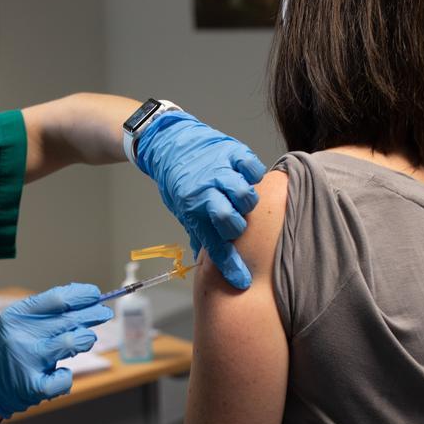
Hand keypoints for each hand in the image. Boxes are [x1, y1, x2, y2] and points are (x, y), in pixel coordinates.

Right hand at [0, 284, 113, 418]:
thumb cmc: (7, 348)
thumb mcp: (17, 321)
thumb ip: (46, 311)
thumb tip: (86, 298)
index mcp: (16, 316)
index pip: (58, 299)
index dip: (82, 295)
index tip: (96, 294)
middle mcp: (21, 336)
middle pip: (69, 319)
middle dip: (93, 314)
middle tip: (104, 313)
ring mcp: (27, 361)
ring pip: (72, 343)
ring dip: (85, 339)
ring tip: (87, 338)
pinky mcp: (32, 387)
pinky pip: (63, 378)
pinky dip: (67, 376)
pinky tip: (61, 372)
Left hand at [135, 111, 266, 289]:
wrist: (169, 143)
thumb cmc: (178, 180)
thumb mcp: (182, 209)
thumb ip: (198, 233)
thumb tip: (204, 264)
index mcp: (192, 210)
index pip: (214, 245)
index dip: (230, 266)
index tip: (242, 280)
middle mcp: (206, 191)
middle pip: (232, 221)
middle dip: (237, 229)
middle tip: (236, 224)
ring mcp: (221, 171)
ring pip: (246, 197)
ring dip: (247, 203)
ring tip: (241, 201)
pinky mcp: (233, 153)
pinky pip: (253, 169)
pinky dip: (254, 176)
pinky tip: (247, 179)